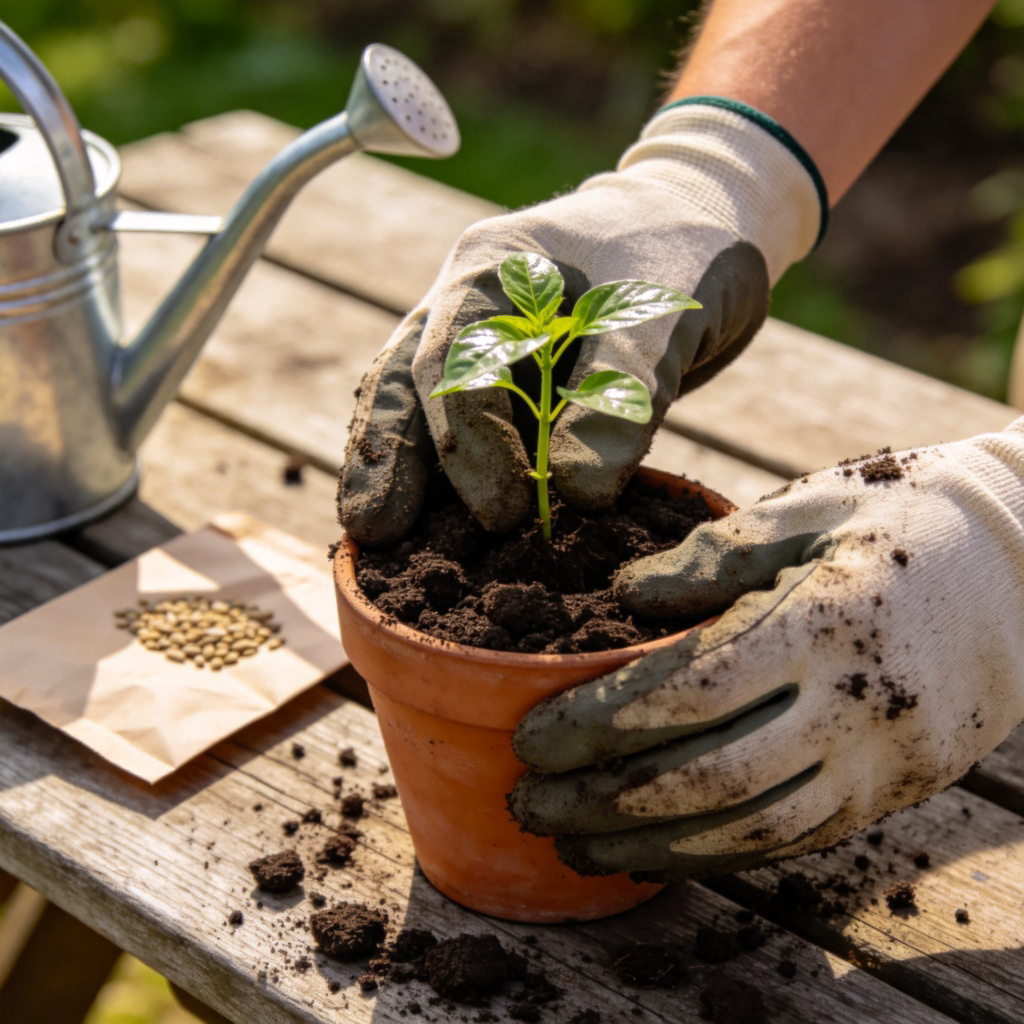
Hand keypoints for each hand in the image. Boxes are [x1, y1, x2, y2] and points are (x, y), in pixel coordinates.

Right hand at [338, 101, 822, 545]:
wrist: (705, 234)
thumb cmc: (686, 254)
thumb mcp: (664, 314)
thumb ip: (619, 394)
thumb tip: (577, 494)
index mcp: (493, 268)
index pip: (460, 362)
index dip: (475, 443)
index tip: (506, 513)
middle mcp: (467, 305)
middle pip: (407, 382)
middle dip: (390, 459)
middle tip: (374, 533)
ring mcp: (479, 343)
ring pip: (414, 405)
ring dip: (395, 468)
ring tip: (371, 536)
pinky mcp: (506, 381)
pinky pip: (457, 427)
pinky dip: (442, 473)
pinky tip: (422, 521)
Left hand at [508, 422, 1023, 878]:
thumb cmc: (901, 521)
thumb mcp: (809, 508)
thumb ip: (713, 554)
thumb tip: (625, 598)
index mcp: (830, 621)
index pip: (691, 690)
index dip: (602, 722)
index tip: (532, 736)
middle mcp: (858, 708)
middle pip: (709, 776)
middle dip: (606, 798)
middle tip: (528, 802)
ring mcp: (883, 764)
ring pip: (750, 829)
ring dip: (650, 845)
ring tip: (573, 843)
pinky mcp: (893, 794)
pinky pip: (794, 840)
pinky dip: (715, 853)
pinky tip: (655, 850)